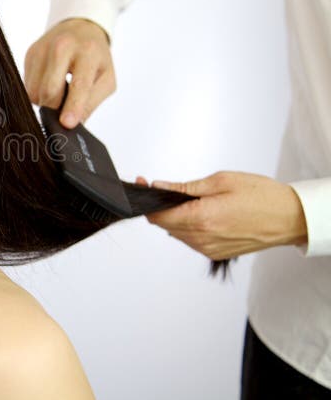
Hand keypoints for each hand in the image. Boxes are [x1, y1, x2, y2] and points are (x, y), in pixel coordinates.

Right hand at [23, 18, 114, 128]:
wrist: (79, 28)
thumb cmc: (95, 56)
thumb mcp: (105, 78)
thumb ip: (91, 102)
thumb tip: (72, 125)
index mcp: (88, 52)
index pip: (79, 84)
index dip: (73, 106)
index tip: (67, 123)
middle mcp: (63, 46)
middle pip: (50, 90)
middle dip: (54, 108)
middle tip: (64, 112)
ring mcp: (42, 49)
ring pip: (34, 91)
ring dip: (45, 101)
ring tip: (60, 91)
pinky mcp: (30, 54)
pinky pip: (28, 86)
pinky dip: (38, 92)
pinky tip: (50, 82)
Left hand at [134, 171, 308, 259]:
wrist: (290, 218)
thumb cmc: (261, 196)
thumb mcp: (221, 181)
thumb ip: (186, 187)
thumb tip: (160, 186)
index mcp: (201, 219)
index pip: (158, 216)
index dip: (148, 200)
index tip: (145, 185)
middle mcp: (202, 238)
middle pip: (165, 225)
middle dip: (162, 207)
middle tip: (168, 188)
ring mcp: (208, 249)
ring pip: (177, 233)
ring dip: (177, 217)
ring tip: (196, 201)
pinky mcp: (216, 254)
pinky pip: (191, 240)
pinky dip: (191, 227)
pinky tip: (205, 214)